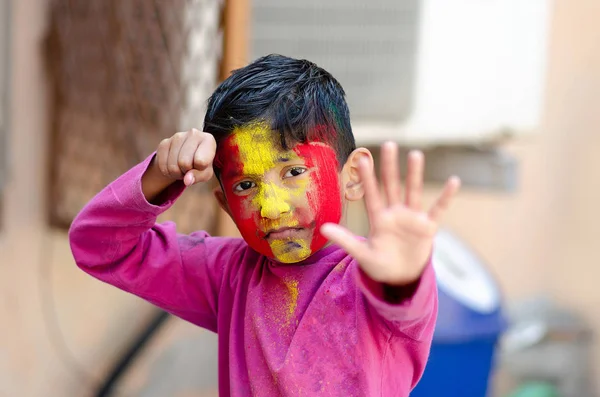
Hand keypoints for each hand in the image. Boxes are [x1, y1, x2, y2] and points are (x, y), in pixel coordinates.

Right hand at [142, 129, 215, 200]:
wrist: (188, 155)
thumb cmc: (201, 163)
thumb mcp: (205, 172)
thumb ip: (198, 176)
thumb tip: (187, 180)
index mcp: (208, 140)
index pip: (200, 161)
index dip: (199, 169)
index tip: (200, 165)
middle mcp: (193, 134)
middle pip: (184, 163)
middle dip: (186, 171)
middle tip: (189, 169)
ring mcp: (177, 136)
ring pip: (172, 166)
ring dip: (176, 173)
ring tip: (182, 168)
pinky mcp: (164, 142)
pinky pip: (162, 165)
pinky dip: (167, 171)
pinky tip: (173, 166)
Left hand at [321, 142, 460, 285]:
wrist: (401, 277)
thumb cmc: (380, 264)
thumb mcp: (362, 254)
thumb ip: (345, 240)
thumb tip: (322, 228)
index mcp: (378, 219)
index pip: (372, 194)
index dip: (368, 178)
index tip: (362, 159)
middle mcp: (395, 214)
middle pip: (392, 186)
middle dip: (390, 167)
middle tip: (388, 144)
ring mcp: (412, 218)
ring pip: (413, 192)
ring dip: (415, 174)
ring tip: (415, 154)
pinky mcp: (428, 227)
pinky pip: (438, 209)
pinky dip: (446, 197)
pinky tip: (454, 181)